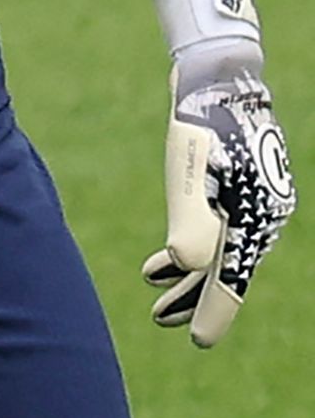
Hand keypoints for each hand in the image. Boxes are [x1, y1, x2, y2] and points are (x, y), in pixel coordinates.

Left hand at [134, 0, 292, 345]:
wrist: (218, 76)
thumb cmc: (202, 123)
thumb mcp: (190, 172)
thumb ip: (190, 223)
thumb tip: (186, 268)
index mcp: (255, 218)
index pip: (233, 276)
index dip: (213, 312)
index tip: (198, 342)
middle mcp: (261, 216)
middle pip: (227, 269)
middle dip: (195, 300)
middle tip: (162, 323)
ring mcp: (250, 201)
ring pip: (218, 253)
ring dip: (187, 280)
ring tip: (156, 302)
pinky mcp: (234, 189)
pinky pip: (213, 231)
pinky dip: (186, 250)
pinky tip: (158, 265)